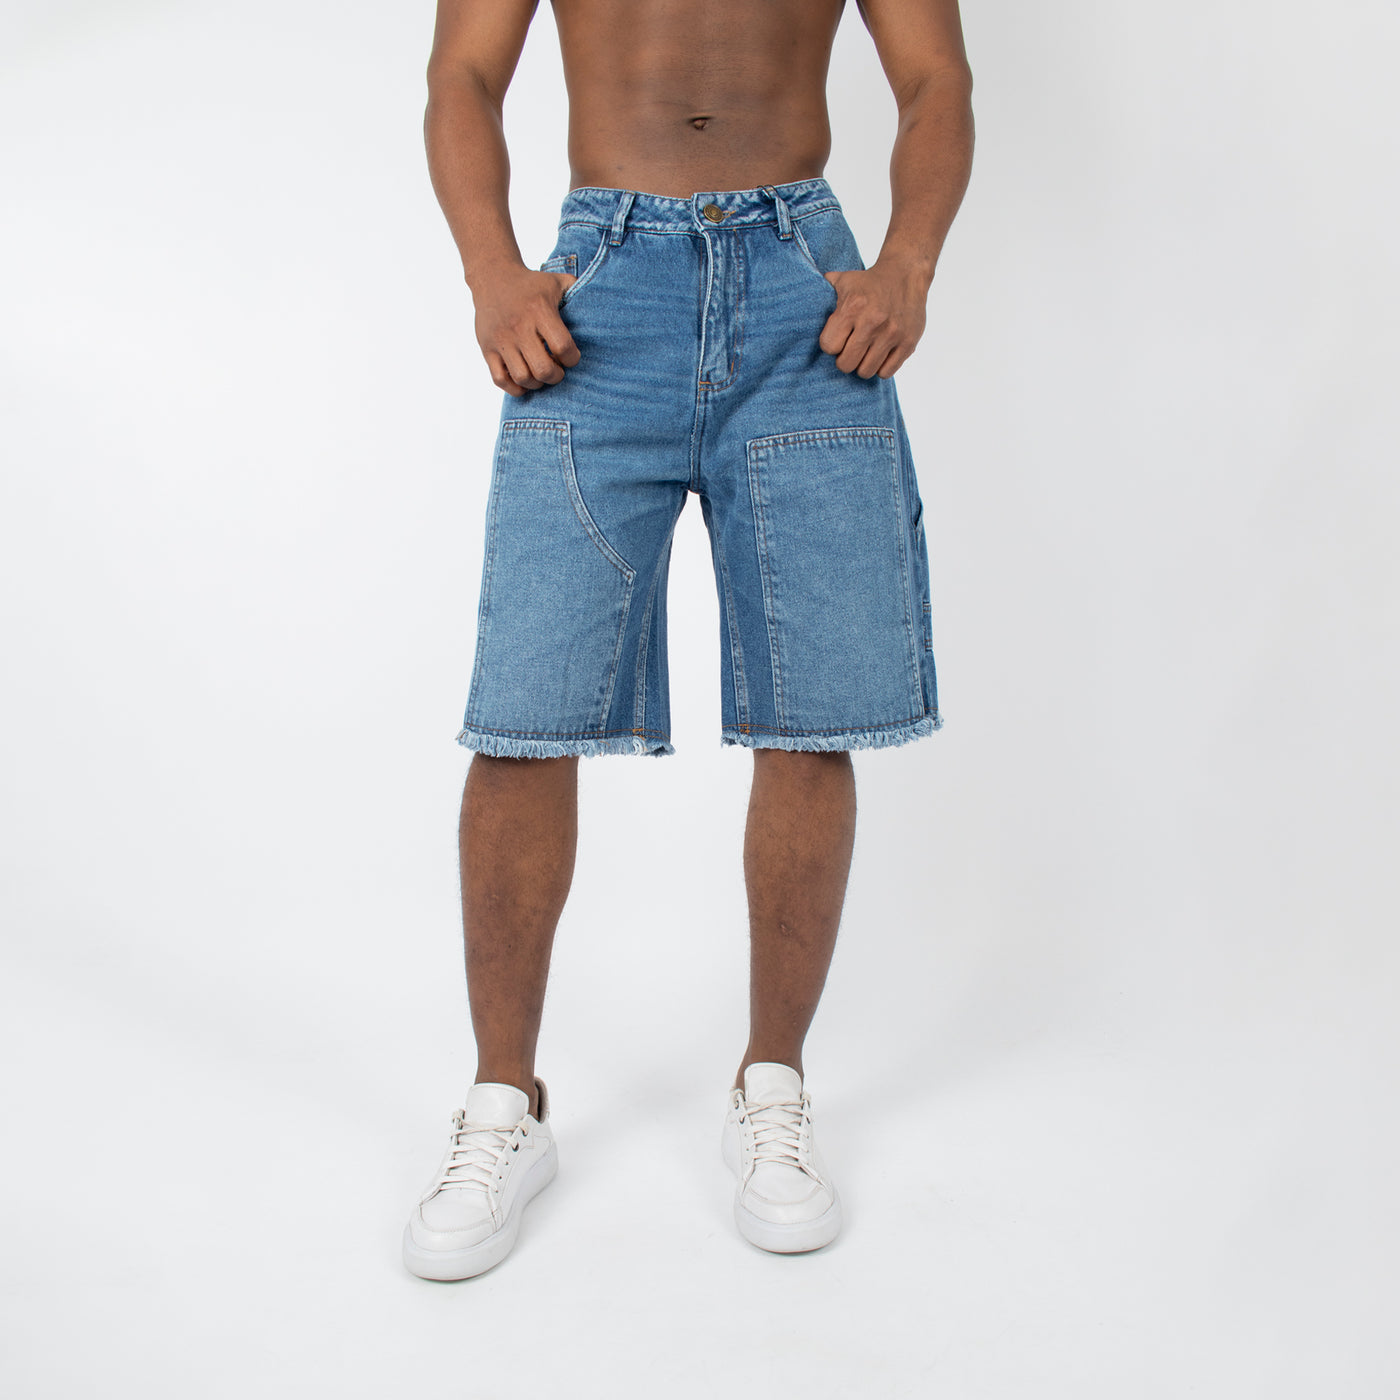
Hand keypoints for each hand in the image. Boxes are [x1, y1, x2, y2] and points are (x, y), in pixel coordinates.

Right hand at [472, 266, 580, 395]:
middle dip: (556, 376)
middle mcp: (519, 327)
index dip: (572, 359)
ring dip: (537, 383)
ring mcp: (501, 340)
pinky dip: (514, 387)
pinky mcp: (487, 348)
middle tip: (558, 370)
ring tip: (541, 374)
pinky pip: (500, 380)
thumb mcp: (556, 281)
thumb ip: (578, 291)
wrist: (492, 277)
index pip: (562, 347)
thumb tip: (599, 306)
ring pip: (522, 378)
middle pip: (543, 369)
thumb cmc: (531, 284)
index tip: (572, 357)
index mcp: (539, 310)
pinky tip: (524, 380)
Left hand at [818, 262, 930, 378]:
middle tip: (850, 349)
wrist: (905, 274)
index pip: (829, 347)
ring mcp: (892, 334)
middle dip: (844, 359)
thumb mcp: (842, 280)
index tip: (838, 338)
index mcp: (853, 307)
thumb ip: (821, 292)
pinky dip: (880, 367)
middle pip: (846, 364)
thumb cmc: (868, 282)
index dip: (831, 345)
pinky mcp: (908, 343)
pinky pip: (886, 372)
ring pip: (866, 372)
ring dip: (862, 365)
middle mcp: (873, 322)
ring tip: (864, 352)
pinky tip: (879, 354)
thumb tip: (800, 301)